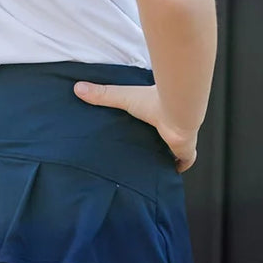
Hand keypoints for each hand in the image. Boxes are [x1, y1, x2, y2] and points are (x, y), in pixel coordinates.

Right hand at [73, 81, 196, 172]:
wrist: (176, 109)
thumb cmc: (153, 100)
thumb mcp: (124, 97)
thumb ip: (103, 94)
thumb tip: (78, 88)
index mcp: (161, 110)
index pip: (158, 118)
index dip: (153, 123)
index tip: (144, 129)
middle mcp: (173, 123)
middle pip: (168, 135)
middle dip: (161, 142)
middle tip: (148, 151)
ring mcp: (180, 138)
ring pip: (177, 149)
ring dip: (170, 155)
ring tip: (156, 165)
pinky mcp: (185, 150)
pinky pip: (184, 162)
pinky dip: (178, 167)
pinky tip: (169, 174)